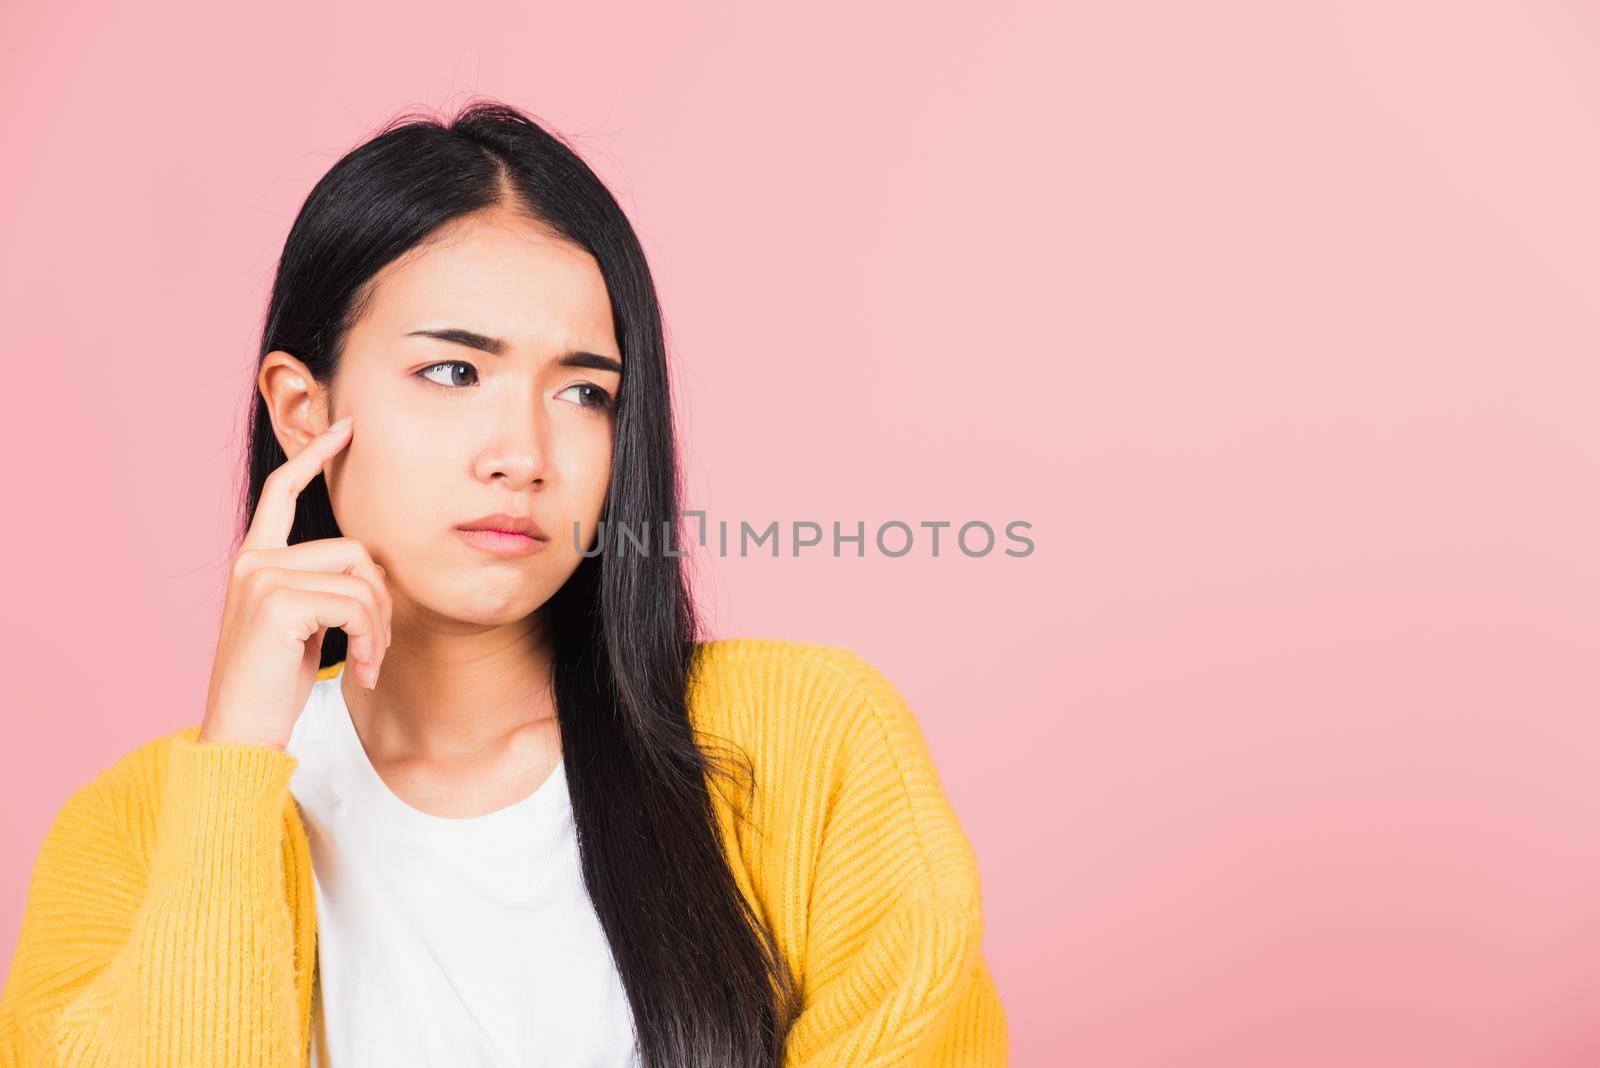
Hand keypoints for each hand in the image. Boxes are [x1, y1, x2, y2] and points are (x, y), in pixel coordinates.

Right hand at [196, 414, 392, 749]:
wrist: (242, 733)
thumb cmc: (274, 685)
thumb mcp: (302, 624)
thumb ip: (322, 585)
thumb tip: (371, 565)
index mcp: (255, 560)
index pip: (282, 491)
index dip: (313, 456)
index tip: (346, 428)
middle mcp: (253, 560)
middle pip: (355, 549)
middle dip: (382, 601)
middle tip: (378, 648)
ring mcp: (261, 577)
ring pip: (362, 579)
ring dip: (381, 627)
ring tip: (370, 664)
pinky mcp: (276, 602)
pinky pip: (355, 604)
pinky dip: (372, 638)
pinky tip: (362, 670)